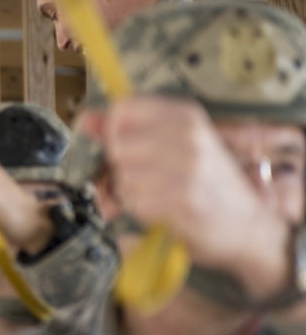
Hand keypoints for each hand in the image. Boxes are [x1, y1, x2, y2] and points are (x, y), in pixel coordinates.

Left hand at [87, 97, 285, 282]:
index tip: (127, 143)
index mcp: (186, 115)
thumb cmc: (207, 181)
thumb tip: (85, 118)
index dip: (114, 130)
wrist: (248, 225)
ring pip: (122, 176)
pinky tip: (164, 208)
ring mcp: (187, 169)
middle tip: (150, 175)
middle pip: (117, 144)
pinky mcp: (183, 201)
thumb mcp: (174, 144)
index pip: (123, 109)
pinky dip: (142, 210)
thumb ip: (126, 130)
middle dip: (123, 165)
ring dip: (133, 191)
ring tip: (160, 193)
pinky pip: (134, 203)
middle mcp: (188, 136)